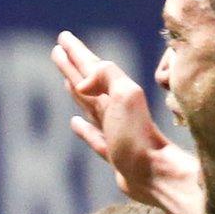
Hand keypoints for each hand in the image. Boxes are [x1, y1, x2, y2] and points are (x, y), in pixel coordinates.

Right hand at [52, 31, 200, 208]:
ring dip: (76, 91)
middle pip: (88, 83)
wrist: (156, 174)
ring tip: (66, 80)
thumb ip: (106, 76)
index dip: (76, 52)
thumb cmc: (140, 136)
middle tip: (59, 51)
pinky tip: (75, 122)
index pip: (91, 67)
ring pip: (89, 105)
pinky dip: (83, 129)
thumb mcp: (126, 95)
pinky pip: (93, 135)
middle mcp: (115, 109)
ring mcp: (113, 132)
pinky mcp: (112, 154)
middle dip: (74, 66)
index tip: (62, 38)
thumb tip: (81, 83)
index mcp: (117, 93)